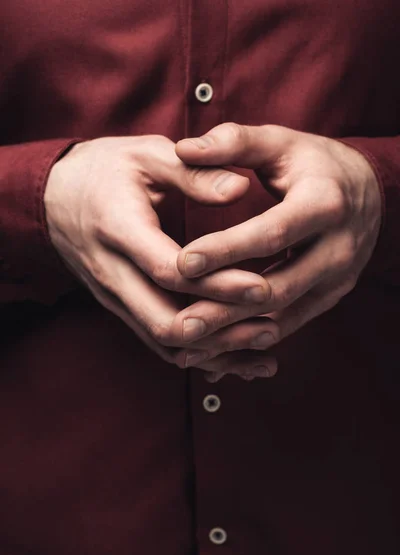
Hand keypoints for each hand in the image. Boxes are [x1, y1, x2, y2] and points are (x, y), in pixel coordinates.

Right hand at [44, 135, 276, 378]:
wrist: (54, 197)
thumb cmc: (104, 170)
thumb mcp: (147, 155)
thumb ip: (194, 172)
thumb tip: (241, 188)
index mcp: (118, 228)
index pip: (168, 271)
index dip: (216, 284)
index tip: (262, 288)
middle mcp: (112, 273)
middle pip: (165, 322)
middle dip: (221, 332)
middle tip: (272, 327)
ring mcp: (114, 296)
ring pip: (164, 342)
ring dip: (215, 353)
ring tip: (264, 357)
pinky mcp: (121, 307)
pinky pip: (159, 342)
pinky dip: (199, 355)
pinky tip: (236, 358)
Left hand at [174, 123, 381, 373]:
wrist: (368, 192)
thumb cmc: (314, 164)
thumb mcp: (280, 142)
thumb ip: (233, 143)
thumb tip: (185, 148)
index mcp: (325, 203)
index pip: (272, 233)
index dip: (227, 249)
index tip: (183, 262)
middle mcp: (338, 248)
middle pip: (278, 287)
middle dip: (227, 307)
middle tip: (181, 320)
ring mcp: (338, 279)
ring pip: (282, 315)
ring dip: (236, 332)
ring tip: (192, 340)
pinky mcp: (331, 297)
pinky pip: (290, 324)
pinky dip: (252, 336)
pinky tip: (217, 343)